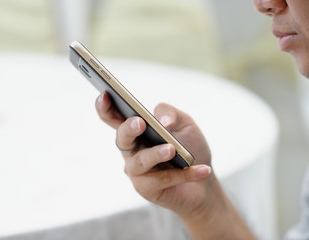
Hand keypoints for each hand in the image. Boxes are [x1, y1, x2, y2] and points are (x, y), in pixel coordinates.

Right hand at [95, 92, 212, 217]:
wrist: (204, 182)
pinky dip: (185, 174)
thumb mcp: (185, 124)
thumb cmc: (190, 148)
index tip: (105, 94)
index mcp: (135, 131)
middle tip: (140, 123)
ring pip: (140, 162)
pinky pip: (164, 179)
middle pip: (122, 138)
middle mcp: (131, 150)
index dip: (105, 107)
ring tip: (172, 149)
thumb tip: (162, 122)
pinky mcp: (147, 189)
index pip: (114, 117)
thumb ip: (171, 113)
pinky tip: (204, 169)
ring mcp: (137, 172)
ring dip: (156, 154)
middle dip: (128, 129)